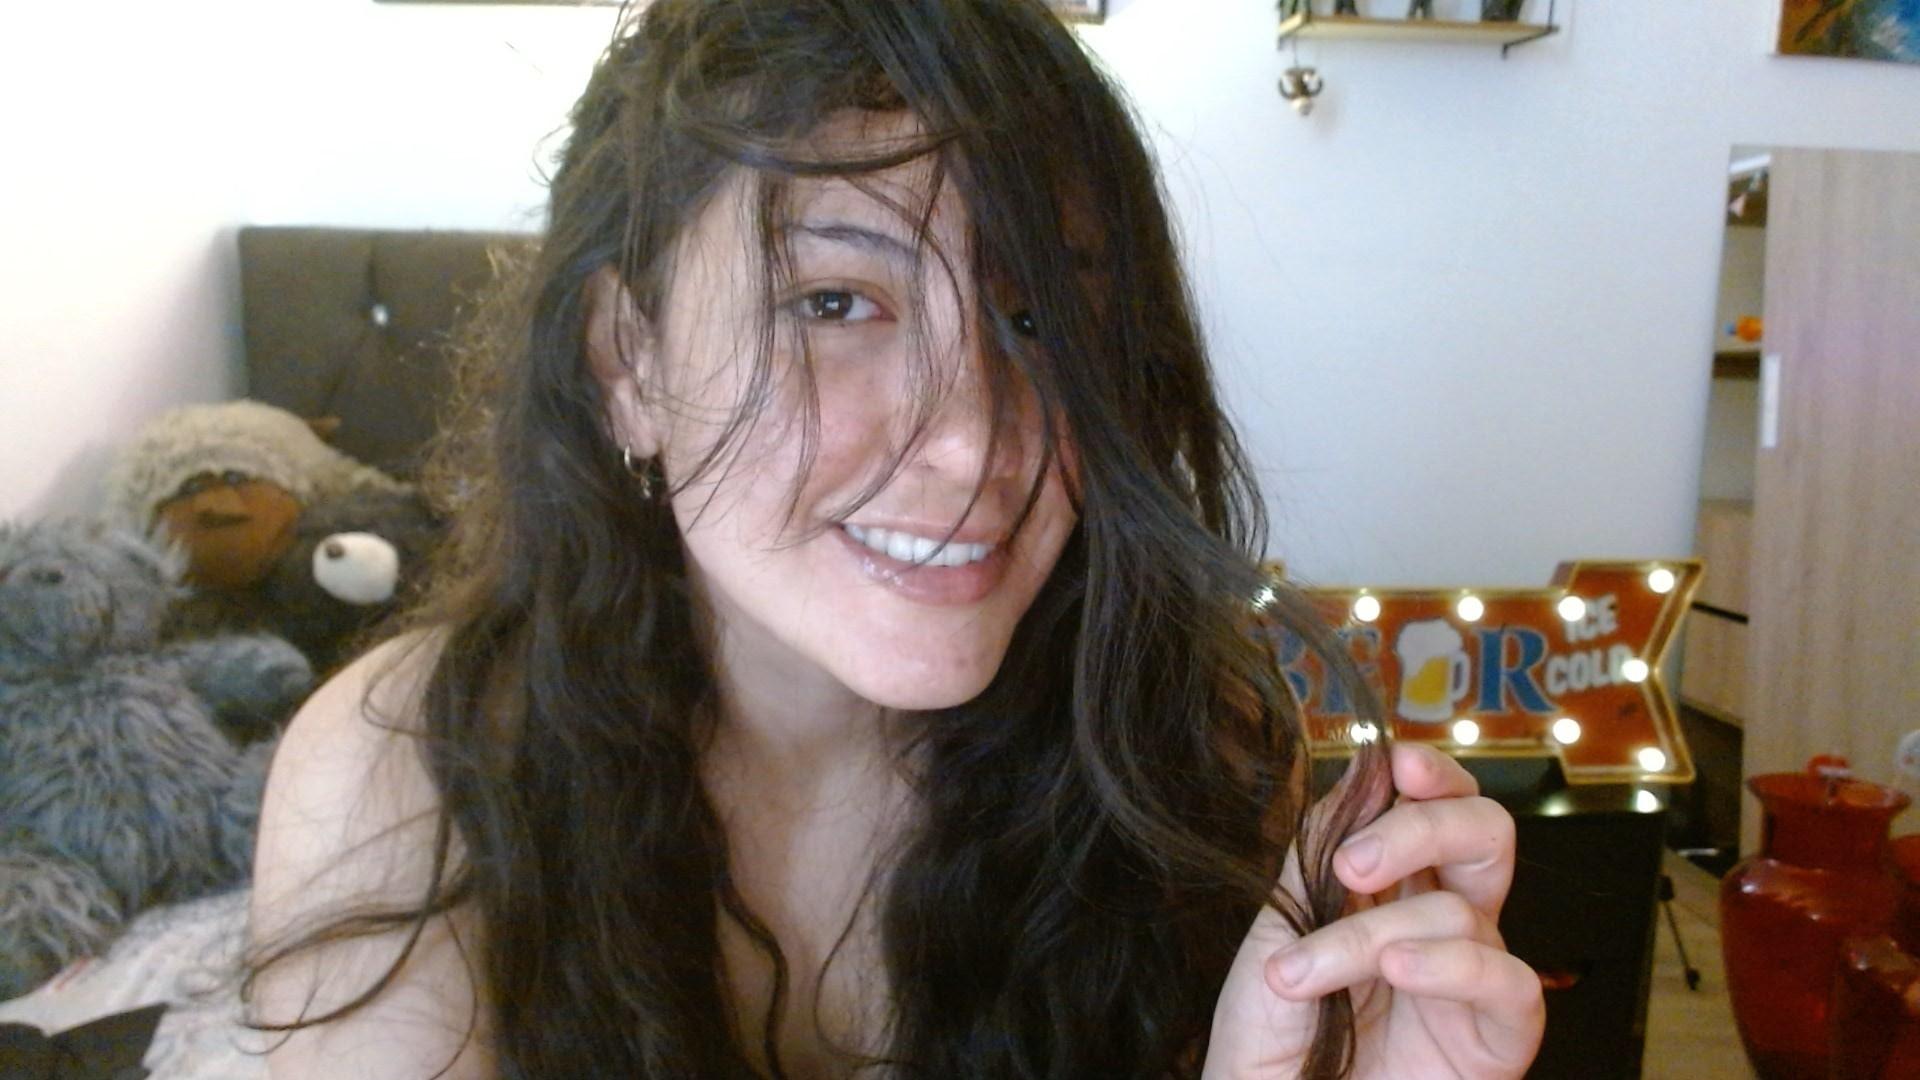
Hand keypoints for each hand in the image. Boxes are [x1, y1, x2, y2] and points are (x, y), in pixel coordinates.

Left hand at [1202, 743, 1543, 1078]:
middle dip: (1424, 827)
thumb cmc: (1271, 1035)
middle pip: (1485, 833)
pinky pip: (1509, 982)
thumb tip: (1365, 766)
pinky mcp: (1499, 1037)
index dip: (1434, 776)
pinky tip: (1398, 972)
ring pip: (1461, 910)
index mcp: (1395, 886)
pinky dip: (1451, 967)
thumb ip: (1320, 850)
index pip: (1441, 806)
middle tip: (1354, 863)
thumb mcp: (1280, 928)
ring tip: (1306, 974)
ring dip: (1369, 936)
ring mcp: (1474, 977)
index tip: (1398, 761)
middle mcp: (1444, 922)